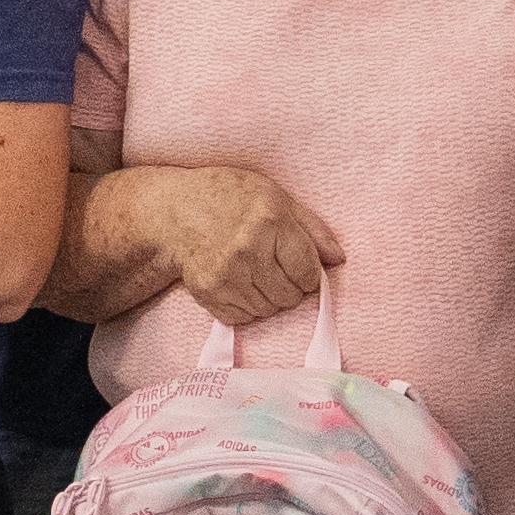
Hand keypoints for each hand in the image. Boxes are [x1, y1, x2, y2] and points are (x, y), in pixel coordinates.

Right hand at [131, 163, 338, 329]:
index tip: (302, 268)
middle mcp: (247, 250)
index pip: (308, 271)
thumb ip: (312, 227)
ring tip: (258, 276)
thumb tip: (339, 259)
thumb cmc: (230, 197)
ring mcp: (225, 274)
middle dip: (292, 288)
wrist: (175, 210)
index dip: (311, 274)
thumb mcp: (276, 197)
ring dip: (270, 299)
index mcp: (269, 221)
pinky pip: (243, 317)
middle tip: (278, 271)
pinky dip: (247, 307)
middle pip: (290, 296)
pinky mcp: (208, 292)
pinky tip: (240, 284)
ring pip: (268, 310)